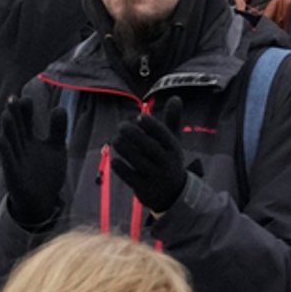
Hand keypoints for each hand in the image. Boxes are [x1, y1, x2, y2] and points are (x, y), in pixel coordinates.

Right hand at [0, 94, 68, 227]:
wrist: (42, 199)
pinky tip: (2, 140)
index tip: (26, 98)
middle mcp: (20, 147)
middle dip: (15, 114)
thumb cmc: (47, 172)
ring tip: (7, 115)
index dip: (25, 110)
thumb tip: (59, 108)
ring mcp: (15, 160)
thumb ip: (58, 129)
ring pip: (10, 142)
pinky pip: (8, 161)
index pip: (25, 120)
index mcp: (30, 139)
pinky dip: (6, 151)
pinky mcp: (13, 175)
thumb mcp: (56, 148)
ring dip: (8, 129)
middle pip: (16, 127)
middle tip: (13, 99)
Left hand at [110, 96, 190, 212]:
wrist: (173, 194)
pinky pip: (132, 178)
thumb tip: (176, 97)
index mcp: (174, 149)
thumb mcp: (173, 142)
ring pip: (140, 162)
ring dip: (126, 150)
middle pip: (151, 148)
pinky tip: (114, 160)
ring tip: (115, 140)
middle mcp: (167, 163)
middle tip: (121, 125)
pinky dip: (123, 169)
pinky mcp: (145, 190)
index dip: (152, 126)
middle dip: (135, 136)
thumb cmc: (169, 159)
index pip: (164, 136)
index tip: (140, 116)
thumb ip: (173, 120)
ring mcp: (156, 177)